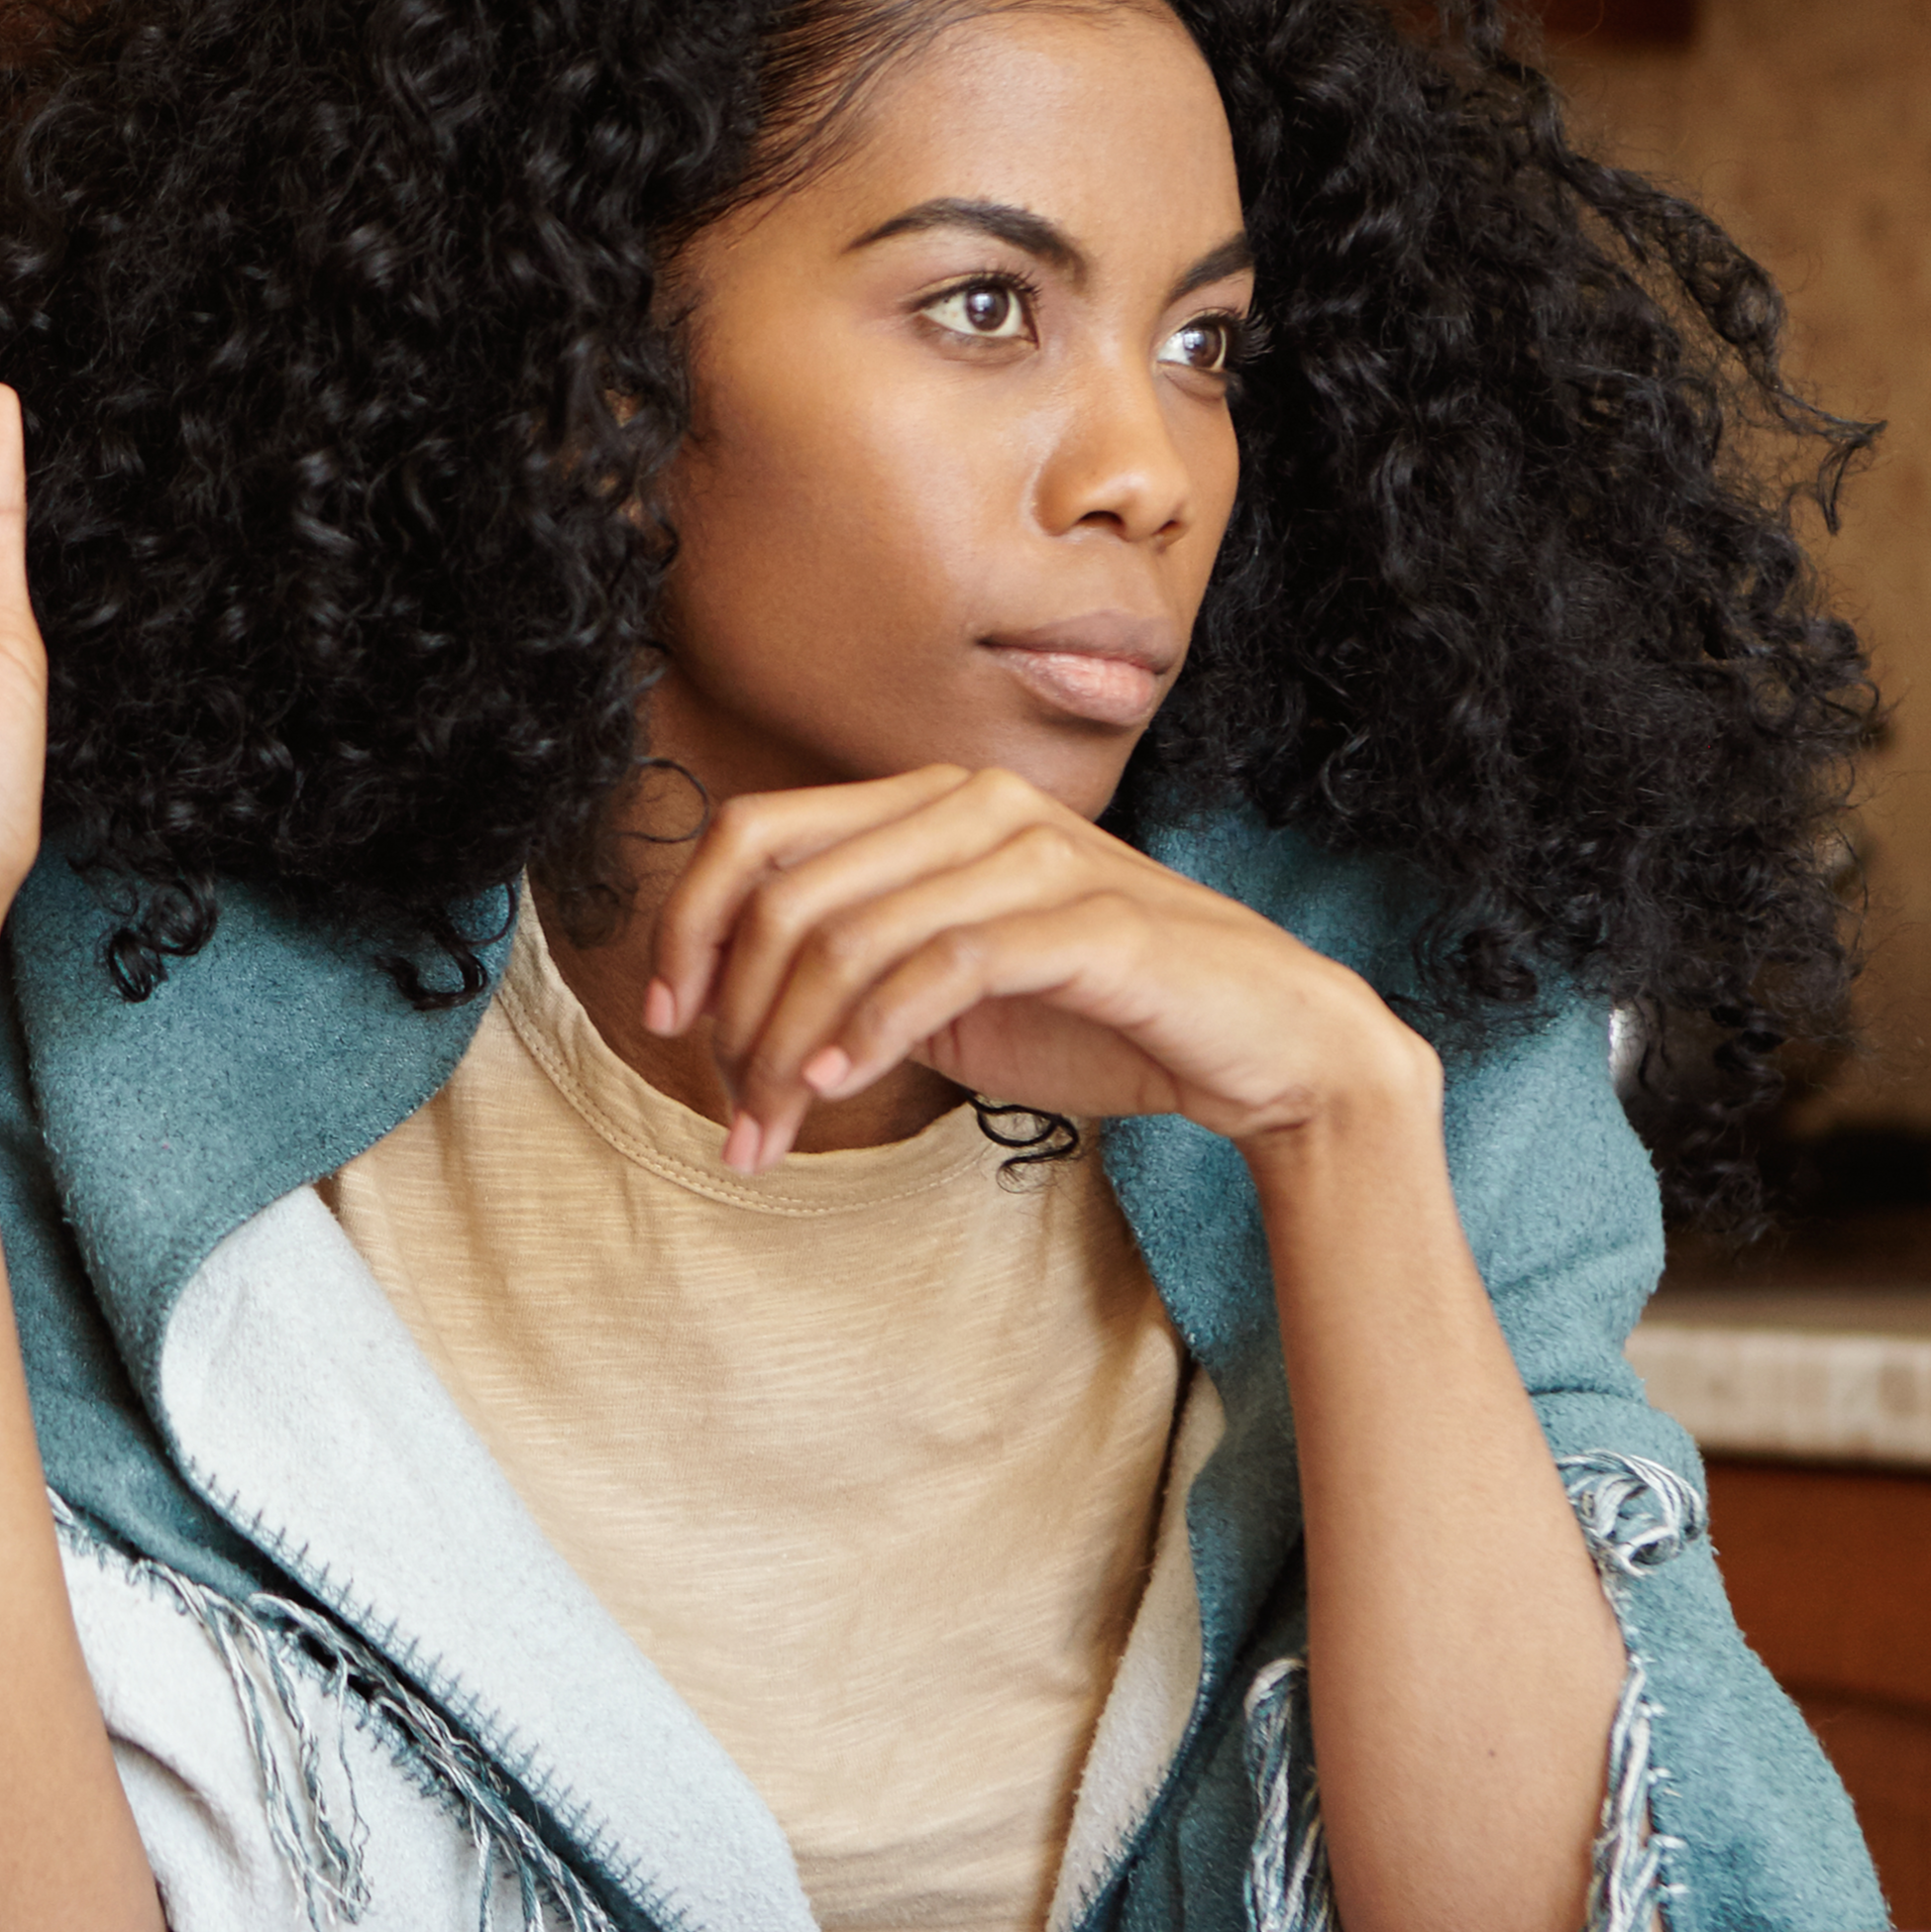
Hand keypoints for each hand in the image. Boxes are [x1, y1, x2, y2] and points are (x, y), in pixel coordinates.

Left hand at [645, 764, 1430, 1170]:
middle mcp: (975, 805)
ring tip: (773, 1129)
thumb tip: (724, 1018)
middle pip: (786, 897)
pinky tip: (837, 1088)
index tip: (666, 1015)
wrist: (1264, 1047)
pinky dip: (869, 1033)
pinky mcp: (1089, 922)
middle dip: (736, 1018)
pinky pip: (940, 965)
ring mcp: (1036, 855)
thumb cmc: (1101, 1016)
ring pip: (849, 938)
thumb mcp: (946, 991)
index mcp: (930, 802)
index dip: (688, 922)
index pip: (756, 832)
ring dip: (788, 1050)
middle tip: (733, 1114)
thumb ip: (852, 974)